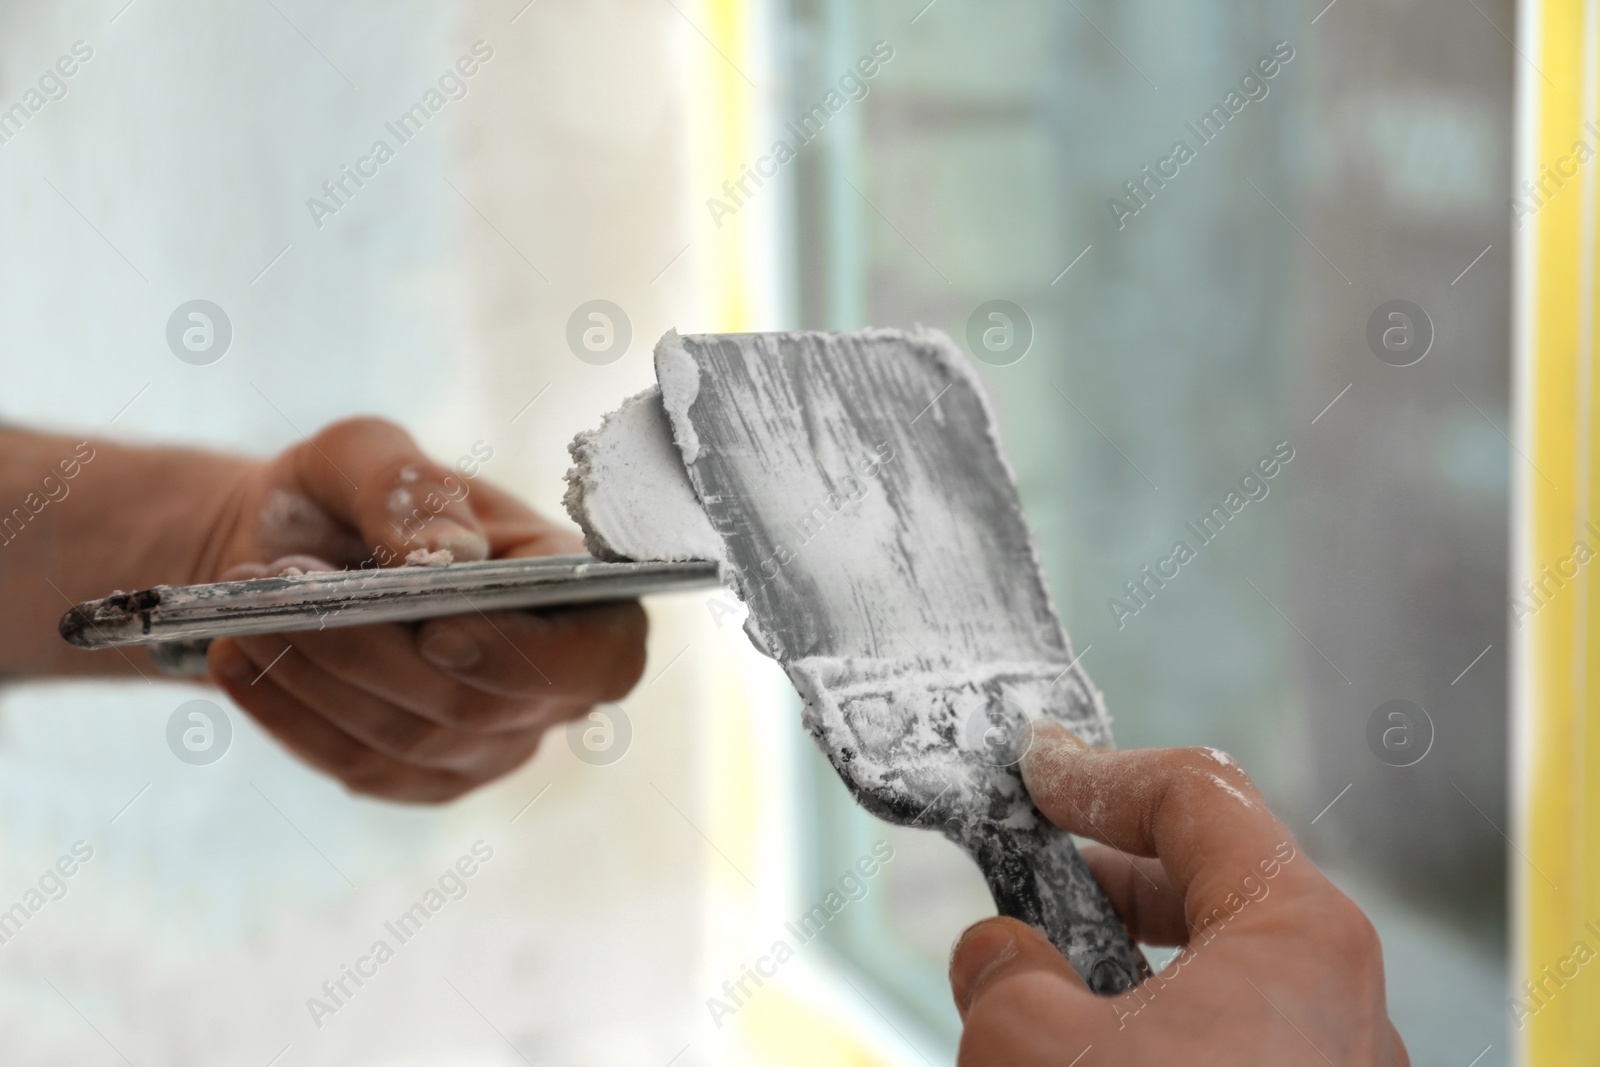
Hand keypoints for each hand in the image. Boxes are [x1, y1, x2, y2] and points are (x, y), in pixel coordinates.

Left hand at [199, 418, 645, 802]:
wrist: (290, 551)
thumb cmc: (352, 494)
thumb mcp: (366, 454)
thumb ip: (408, 489)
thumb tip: (446, 556)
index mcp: (581, 595)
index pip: (601, 658)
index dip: (526, 658)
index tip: (436, 630)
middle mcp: (554, 684)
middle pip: (478, 705)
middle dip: (371, 650)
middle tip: (286, 584)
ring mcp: (495, 743)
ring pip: (412, 740)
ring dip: (318, 675)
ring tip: (246, 609)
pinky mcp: (427, 777)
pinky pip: (364, 770)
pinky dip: (292, 715)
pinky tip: (239, 659)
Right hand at [949, 722, 1407, 1065]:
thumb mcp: (1038, 1049)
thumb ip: (1006, 973)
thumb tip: (998, 953)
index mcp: (1300, 937)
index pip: (1195, 794)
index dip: (1097, 770)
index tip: (1033, 767)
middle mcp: (1341, 995)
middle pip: (1212, 882)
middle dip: (1106, 874)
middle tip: (1027, 878)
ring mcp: (1335, 1062)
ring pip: (1222, 974)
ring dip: (1128, 964)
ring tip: (1050, 987)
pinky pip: (1234, 1039)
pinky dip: (1161, 1027)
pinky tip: (1096, 1050)